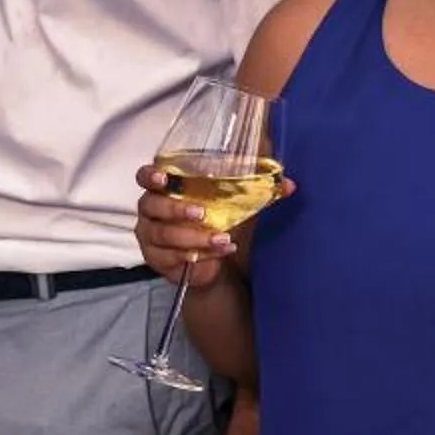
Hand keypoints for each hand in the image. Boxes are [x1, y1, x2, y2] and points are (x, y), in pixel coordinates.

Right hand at [132, 163, 292, 286]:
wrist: (216, 259)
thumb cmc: (219, 221)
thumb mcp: (238, 203)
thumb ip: (259, 190)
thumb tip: (289, 184)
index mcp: (165, 188)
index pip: (145, 176)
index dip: (150, 175)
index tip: (164, 178)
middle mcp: (150, 210)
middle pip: (150, 205)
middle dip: (175, 209)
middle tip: (202, 214)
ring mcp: (150, 235)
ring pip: (163, 234)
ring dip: (193, 236)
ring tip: (221, 238)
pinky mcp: (156, 259)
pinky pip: (171, 256)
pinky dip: (197, 254)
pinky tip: (219, 252)